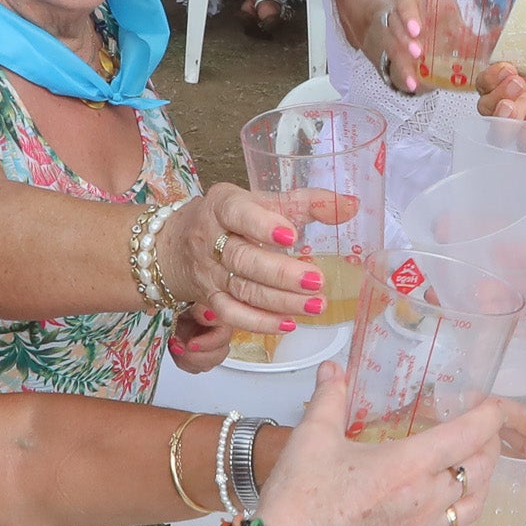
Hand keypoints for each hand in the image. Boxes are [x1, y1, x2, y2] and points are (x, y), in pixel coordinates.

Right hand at [162, 183, 333, 336]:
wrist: (175, 245)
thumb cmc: (229, 220)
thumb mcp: (260, 201)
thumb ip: (305, 203)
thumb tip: (350, 206)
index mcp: (222, 206)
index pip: (237, 213)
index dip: (262, 225)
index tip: (291, 236)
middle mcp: (210, 240)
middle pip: (243, 259)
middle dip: (281, 273)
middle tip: (316, 281)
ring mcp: (209, 273)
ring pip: (242, 290)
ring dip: (281, 302)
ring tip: (316, 305)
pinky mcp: (210, 300)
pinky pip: (232, 315)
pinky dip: (260, 322)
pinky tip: (289, 323)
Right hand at [249, 362, 519, 525]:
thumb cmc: (300, 500)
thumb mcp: (312, 437)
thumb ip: (330, 398)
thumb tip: (333, 369)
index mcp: (411, 464)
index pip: (473, 433)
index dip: (493, 413)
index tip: (491, 402)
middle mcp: (429, 498)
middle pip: (484, 465)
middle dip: (490, 440)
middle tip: (480, 425)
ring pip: (477, 500)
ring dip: (481, 476)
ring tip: (469, 459)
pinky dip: (463, 506)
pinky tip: (447, 498)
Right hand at [361, 0, 433, 95]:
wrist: (381, 17)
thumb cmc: (415, 3)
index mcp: (400, 1)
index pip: (403, 4)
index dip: (409, 15)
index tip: (417, 29)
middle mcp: (390, 22)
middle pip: (394, 32)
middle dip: (404, 44)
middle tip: (417, 53)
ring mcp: (385, 43)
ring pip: (391, 54)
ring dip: (401, 66)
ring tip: (412, 80)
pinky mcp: (387, 60)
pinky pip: (391, 71)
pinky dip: (401, 79)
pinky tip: (410, 88)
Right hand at [481, 41, 525, 133]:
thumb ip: (523, 43)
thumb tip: (511, 39)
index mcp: (502, 78)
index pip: (484, 84)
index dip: (491, 77)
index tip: (509, 66)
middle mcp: (509, 99)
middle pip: (486, 109)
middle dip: (496, 96)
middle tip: (517, 83)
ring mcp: (525, 115)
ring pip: (500, 132)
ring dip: (504, 121)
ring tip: (517, 106)